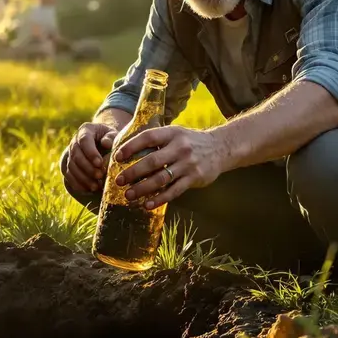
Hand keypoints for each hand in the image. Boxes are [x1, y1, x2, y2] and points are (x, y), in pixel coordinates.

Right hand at [62, 122, 118, 192]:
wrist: (103, 143)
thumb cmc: (110, 138)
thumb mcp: (114, 134)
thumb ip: (111, 138)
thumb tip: (106, 144)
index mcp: (85, 130)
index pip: (84, 140)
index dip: (90, 153)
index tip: (100, 163)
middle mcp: (75, 142)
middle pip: (76, 155)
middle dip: (87, 167)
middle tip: (99, 176)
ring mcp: (70, 154)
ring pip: (72, 167)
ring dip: (83, 178)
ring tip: (95, 186)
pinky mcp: (69, 166)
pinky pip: (69, 176)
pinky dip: (78, 184)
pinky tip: (88, 190)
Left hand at [113, 125, 227, 208]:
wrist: (221, 148)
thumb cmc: (190, 141)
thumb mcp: (175, 133)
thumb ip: (156, 139)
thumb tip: (125, 147)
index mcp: (172, 133)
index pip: (148, 137)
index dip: (131, 146)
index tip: (117, 157)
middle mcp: (180, 148)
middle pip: (152, 161)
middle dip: (133, 172)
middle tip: (118, 181)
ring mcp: (188, 164)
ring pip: (161, 179)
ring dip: (143, 188)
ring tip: (128, 195)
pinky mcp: (194, 178)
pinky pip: (174, 191)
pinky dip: (159, 199)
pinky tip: (147, 204)